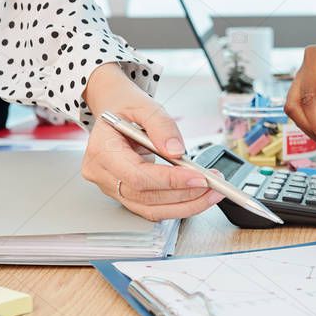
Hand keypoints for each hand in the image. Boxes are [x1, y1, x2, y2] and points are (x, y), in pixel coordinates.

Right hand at [81, 64, 222, 220]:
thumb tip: (176, 151)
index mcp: (102, 151)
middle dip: (185, 194)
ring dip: (186, 205)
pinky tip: (198, 196)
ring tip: (212, 192)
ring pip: (151, 210)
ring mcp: (112, 188)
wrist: (115, 112)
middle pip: (146, 197)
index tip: (198, 178)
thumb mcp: (144, 106)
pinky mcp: (125, 196)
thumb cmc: (126, 108)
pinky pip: (153, 209)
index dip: (169, 181)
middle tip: (213, 185)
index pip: (137, 176)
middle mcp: (103, 175)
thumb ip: (161, 126)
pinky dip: (178, 205)